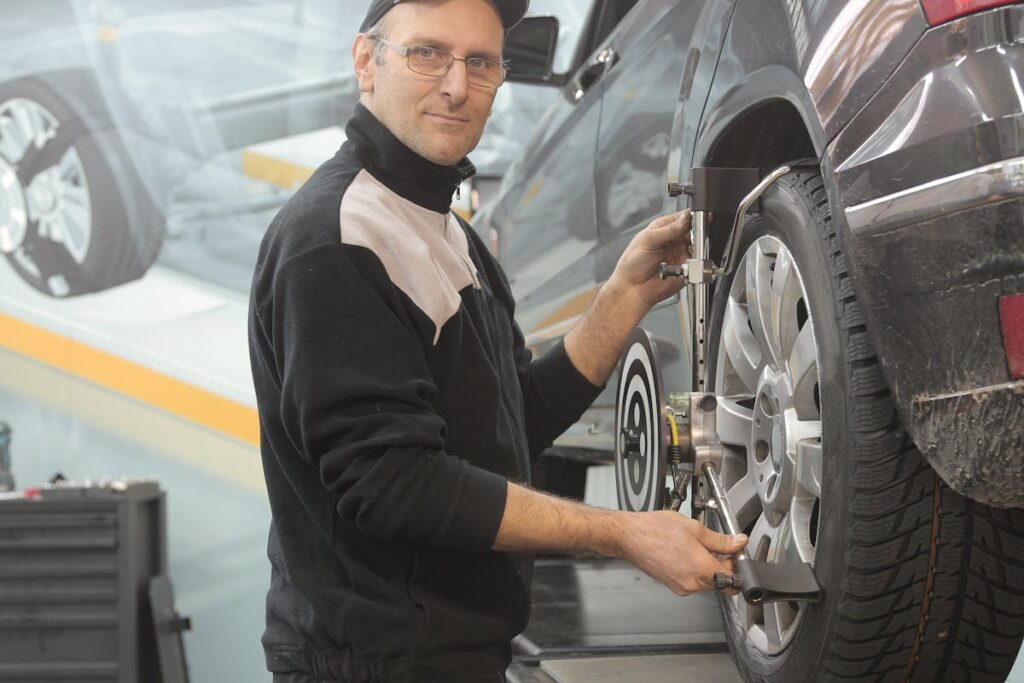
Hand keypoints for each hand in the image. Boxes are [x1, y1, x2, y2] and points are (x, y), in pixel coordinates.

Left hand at [608, 210, 691, 313]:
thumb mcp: (648, 240)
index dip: (693, 216)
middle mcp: (673, 240)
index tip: (700, 218)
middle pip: (695, 230)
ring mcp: (680, 254)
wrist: (632, 289)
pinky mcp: (686, 269)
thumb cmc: (631, 264)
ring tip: (688, 251)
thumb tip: (686, 218)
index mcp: (663, 228)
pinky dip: (696, 262)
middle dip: (698, 232)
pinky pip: (698, 263)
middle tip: (692, 237)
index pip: (683, 217)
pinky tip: (687, 263)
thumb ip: (669, 229)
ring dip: (697, 248)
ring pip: (699, 246)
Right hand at [616, 510, 746, 596]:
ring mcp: (681, 587)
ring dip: (706, 565)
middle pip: (720, 580)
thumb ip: (720, 540)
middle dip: (720, 563)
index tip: (732, 552)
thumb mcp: (694, 528)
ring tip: (693, 546)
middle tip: (711, 545)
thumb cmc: (655, 530)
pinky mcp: (673, 586)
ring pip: (706, 580)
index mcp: (701, 570)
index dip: (735, 563)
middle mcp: (692, 584)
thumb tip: (738, 542)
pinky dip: (694, 569)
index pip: (732, 578)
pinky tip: (684, 552)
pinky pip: (693, 580)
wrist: (630, 536)